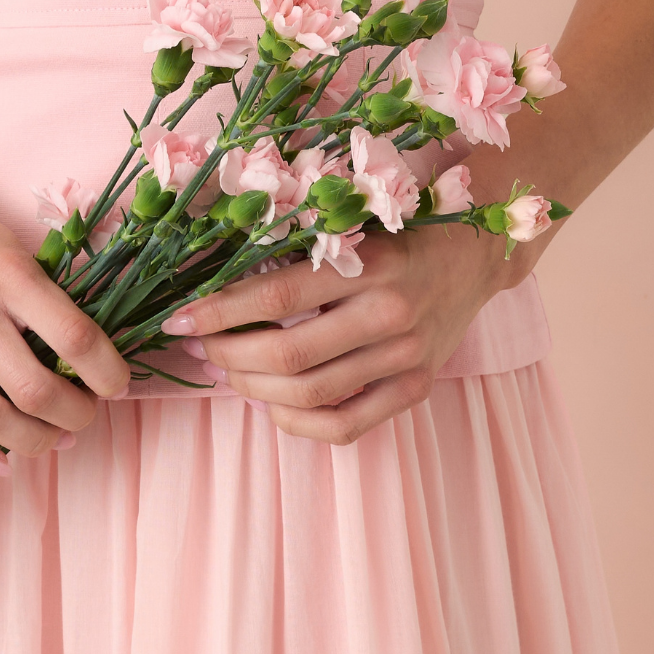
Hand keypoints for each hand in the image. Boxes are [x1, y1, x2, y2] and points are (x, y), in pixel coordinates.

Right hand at [0, 143, 130, 471]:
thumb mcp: (5, 238)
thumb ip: (38, 289)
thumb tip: (82, 345)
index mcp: (8, 274)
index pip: (76, 338)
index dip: (108, 373)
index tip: (117, 385)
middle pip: (37, 391)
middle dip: (75, 415)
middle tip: (85, 414)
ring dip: (32, 441)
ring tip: (52, 438)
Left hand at [162, 224, 514, 444]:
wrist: (475, 253)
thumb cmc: (399, 231)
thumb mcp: (352, 226)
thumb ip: (297, 251)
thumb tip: (216, 281)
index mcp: (370, 262)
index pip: (275, 294)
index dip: (217, 311)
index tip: (178, 319)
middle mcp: (391, 312)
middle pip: (287, 354)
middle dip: (228, 354)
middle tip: (202, 347)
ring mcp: (407, 357)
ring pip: (310, 393)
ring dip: (253, 388)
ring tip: (229, 371)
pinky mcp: (416, 388)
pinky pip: (345, 426)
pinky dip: (297, 423)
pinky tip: (273, 405)